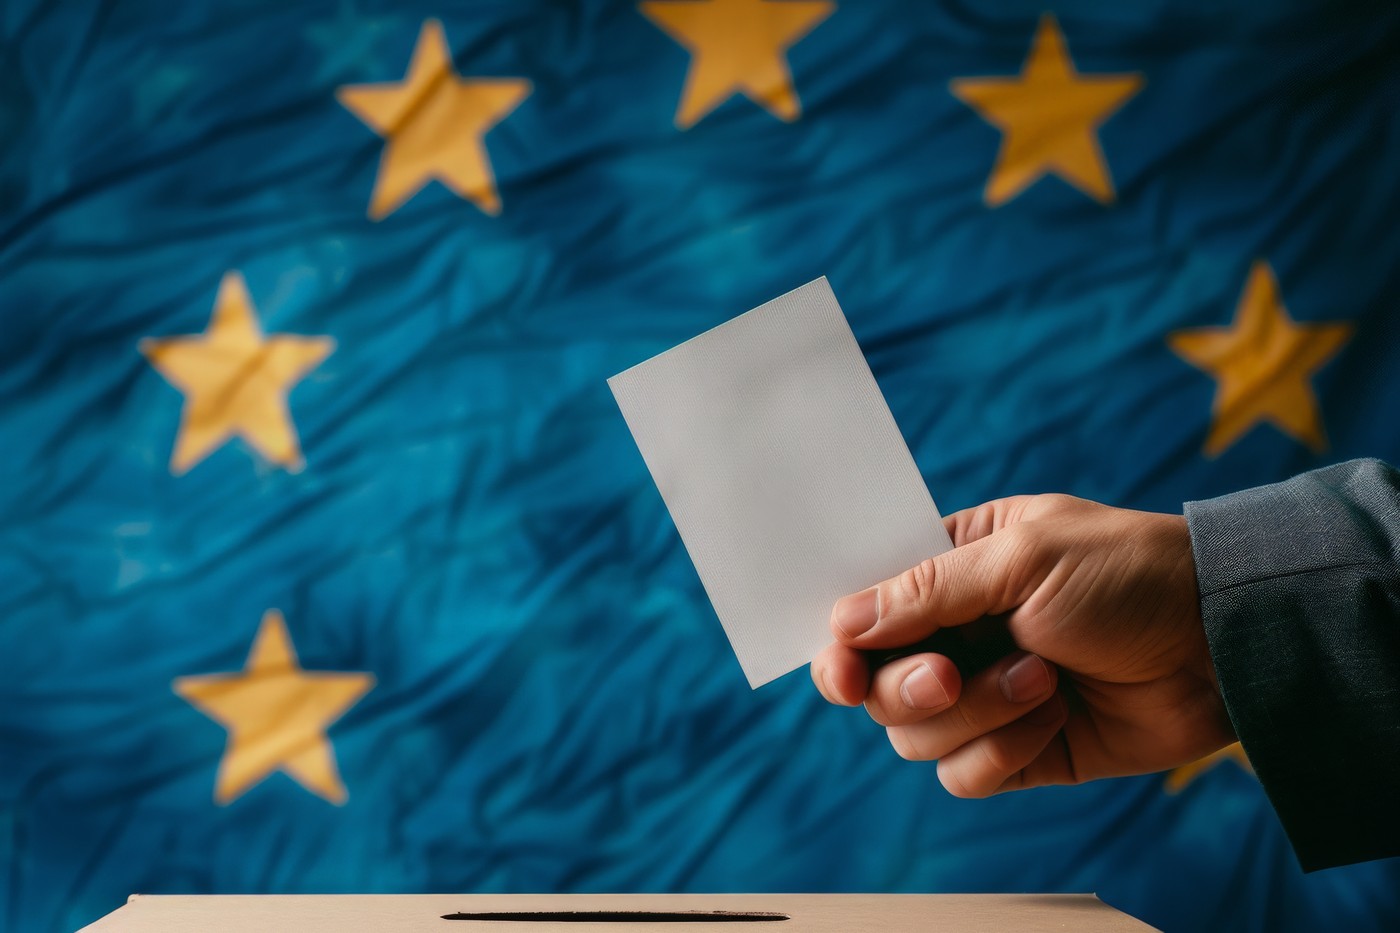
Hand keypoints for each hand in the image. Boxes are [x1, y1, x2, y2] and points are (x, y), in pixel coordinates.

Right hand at [810, 494, 1235, 796]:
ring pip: (916, 737)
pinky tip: (1054, 715)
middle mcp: (958, 635)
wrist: (1220, 642)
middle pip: (877, 687)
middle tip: (951, 675)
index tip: (840, 671)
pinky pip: (965, 776)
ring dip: (975, 714)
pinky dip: (1002, 752)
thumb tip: (841, 622)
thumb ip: (927, 589)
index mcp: (951, 571)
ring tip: (1043, 678)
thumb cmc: (1127, 572)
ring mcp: (986, 695)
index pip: (864, 613)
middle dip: (910, 688)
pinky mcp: (1019, 750)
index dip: (841, 647)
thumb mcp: (1024, 557)